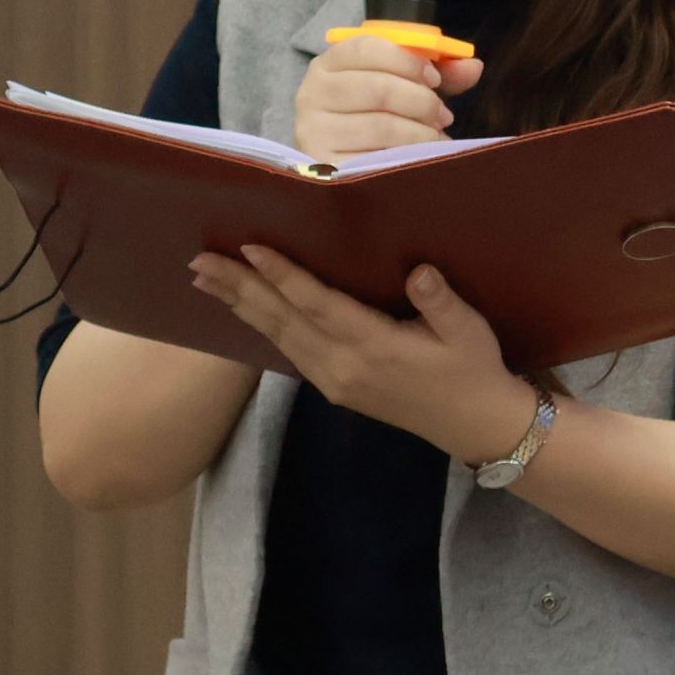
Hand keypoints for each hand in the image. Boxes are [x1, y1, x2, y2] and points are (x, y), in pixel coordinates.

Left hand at [187, 242, 533, 463]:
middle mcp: (344, 366)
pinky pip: (289, 352)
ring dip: (241, 306)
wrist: (475, 426)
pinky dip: (262, 327)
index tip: (249, 248)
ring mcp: (334, 382)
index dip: (282, 276)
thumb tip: (419, 273)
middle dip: (240, 288)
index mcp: (374, 347)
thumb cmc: (473, 369)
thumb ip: (441, 302)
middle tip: (199, 261)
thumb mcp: (468, 332)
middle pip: (282, 320)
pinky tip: (244, 310)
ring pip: (279, 337)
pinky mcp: (335, 389)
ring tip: (205, 280)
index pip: (316, 305)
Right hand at [293, 34, 485, 168]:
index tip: (434, 79)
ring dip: (421, 132)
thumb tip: (473, 66)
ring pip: (382, 125)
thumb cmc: (372, 118)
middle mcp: (311, 94)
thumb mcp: (399, 87)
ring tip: (435, 137)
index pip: (365, 47)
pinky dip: (408, 156)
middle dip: (422, 102)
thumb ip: (435, 73)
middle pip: (378, 88)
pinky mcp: (324, 166)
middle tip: (444, 116)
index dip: (407, 61)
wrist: (338, 168)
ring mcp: (313, 131)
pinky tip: (418, 158)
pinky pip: (376, 158)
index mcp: (327, 65)